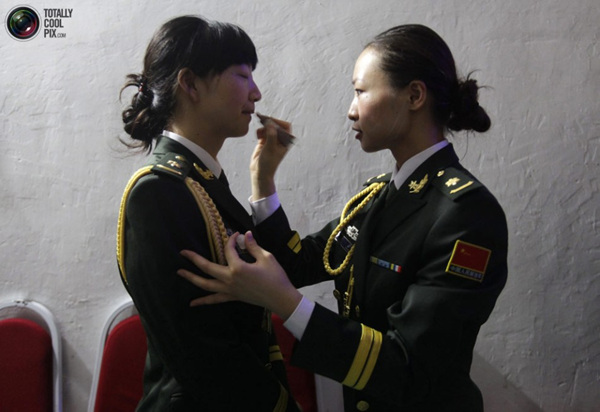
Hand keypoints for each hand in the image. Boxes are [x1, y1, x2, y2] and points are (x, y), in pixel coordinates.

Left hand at [178, 231, 302, 319]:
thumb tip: (245, 234)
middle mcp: (230, 279)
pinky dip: (203, 301)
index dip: (232, 239)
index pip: (229, 249)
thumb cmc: (276, 277)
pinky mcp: (232, 297)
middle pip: (207, 267)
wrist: (280, 298)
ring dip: (192, 278)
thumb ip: (253, 246)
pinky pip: (214, 300)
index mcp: (238, 267)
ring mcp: (229, 290)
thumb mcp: (266, 258)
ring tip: (180, 273)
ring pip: (206, 284)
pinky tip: (192, 303)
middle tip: (182, 252)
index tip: (237, 234)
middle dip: (194, 259)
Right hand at [250, 117, 292, 199]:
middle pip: (276, 125)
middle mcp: (280, 139)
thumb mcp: (270, 148)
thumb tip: (270, 123)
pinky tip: (257, 136)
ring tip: (259, 133)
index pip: (286, 126)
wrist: (260, 172)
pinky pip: (262, 132)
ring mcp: (272, 139)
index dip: (278, 122)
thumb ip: (271, 135)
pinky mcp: (264, 141)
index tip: (270, 121)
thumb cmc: (268, 163)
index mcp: (286, 141)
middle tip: (261, 119)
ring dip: (263, 127)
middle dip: (269, 123)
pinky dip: (259, 132)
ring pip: (268, 127)